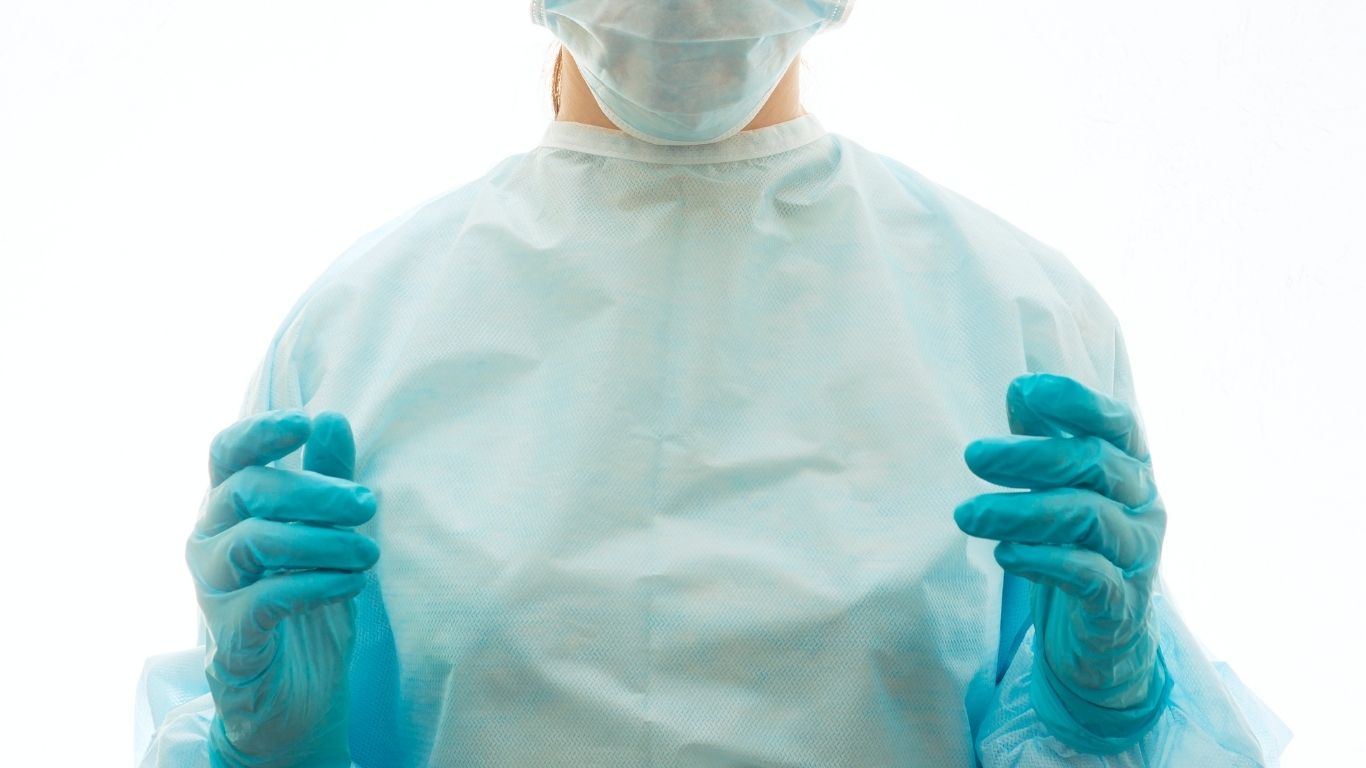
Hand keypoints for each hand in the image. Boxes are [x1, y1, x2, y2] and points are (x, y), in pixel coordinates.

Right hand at [186, 410, 378, 766]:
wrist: (298, 693)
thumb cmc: (308, 601)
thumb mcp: (327, 535)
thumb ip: (326, 479)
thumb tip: (332, 418)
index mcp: (230, 508)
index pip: (227, 453)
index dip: (260, 431)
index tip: (305, 422)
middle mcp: (209, 541)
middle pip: (247, 490)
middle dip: (315, 490)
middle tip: (368, 504)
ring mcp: (212, 589)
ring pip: (254, 541)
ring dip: (323, 541)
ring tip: (369, 554)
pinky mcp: (229, 635)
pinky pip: (266, 597)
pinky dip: (316, 584)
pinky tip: (351, 585)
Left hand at [953, 373, 1170, 750]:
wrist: (1106, 640)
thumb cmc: (1079, 546)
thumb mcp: (1063, 489)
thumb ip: (1046, 441)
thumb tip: (1021, 390)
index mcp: (1131, 468)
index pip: (1117, 423)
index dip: (1077, 402)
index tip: (1025, 390)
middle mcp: (1144, 504)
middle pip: (1095, 465)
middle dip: (1031, 456)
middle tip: (972, 455)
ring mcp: (1138, 554)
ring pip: (1088, 518)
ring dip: (1022, 511)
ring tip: (967, 514)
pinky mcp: (1120, 602)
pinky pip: (1089, 575)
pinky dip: (1044, 561)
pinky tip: (1004, 555)